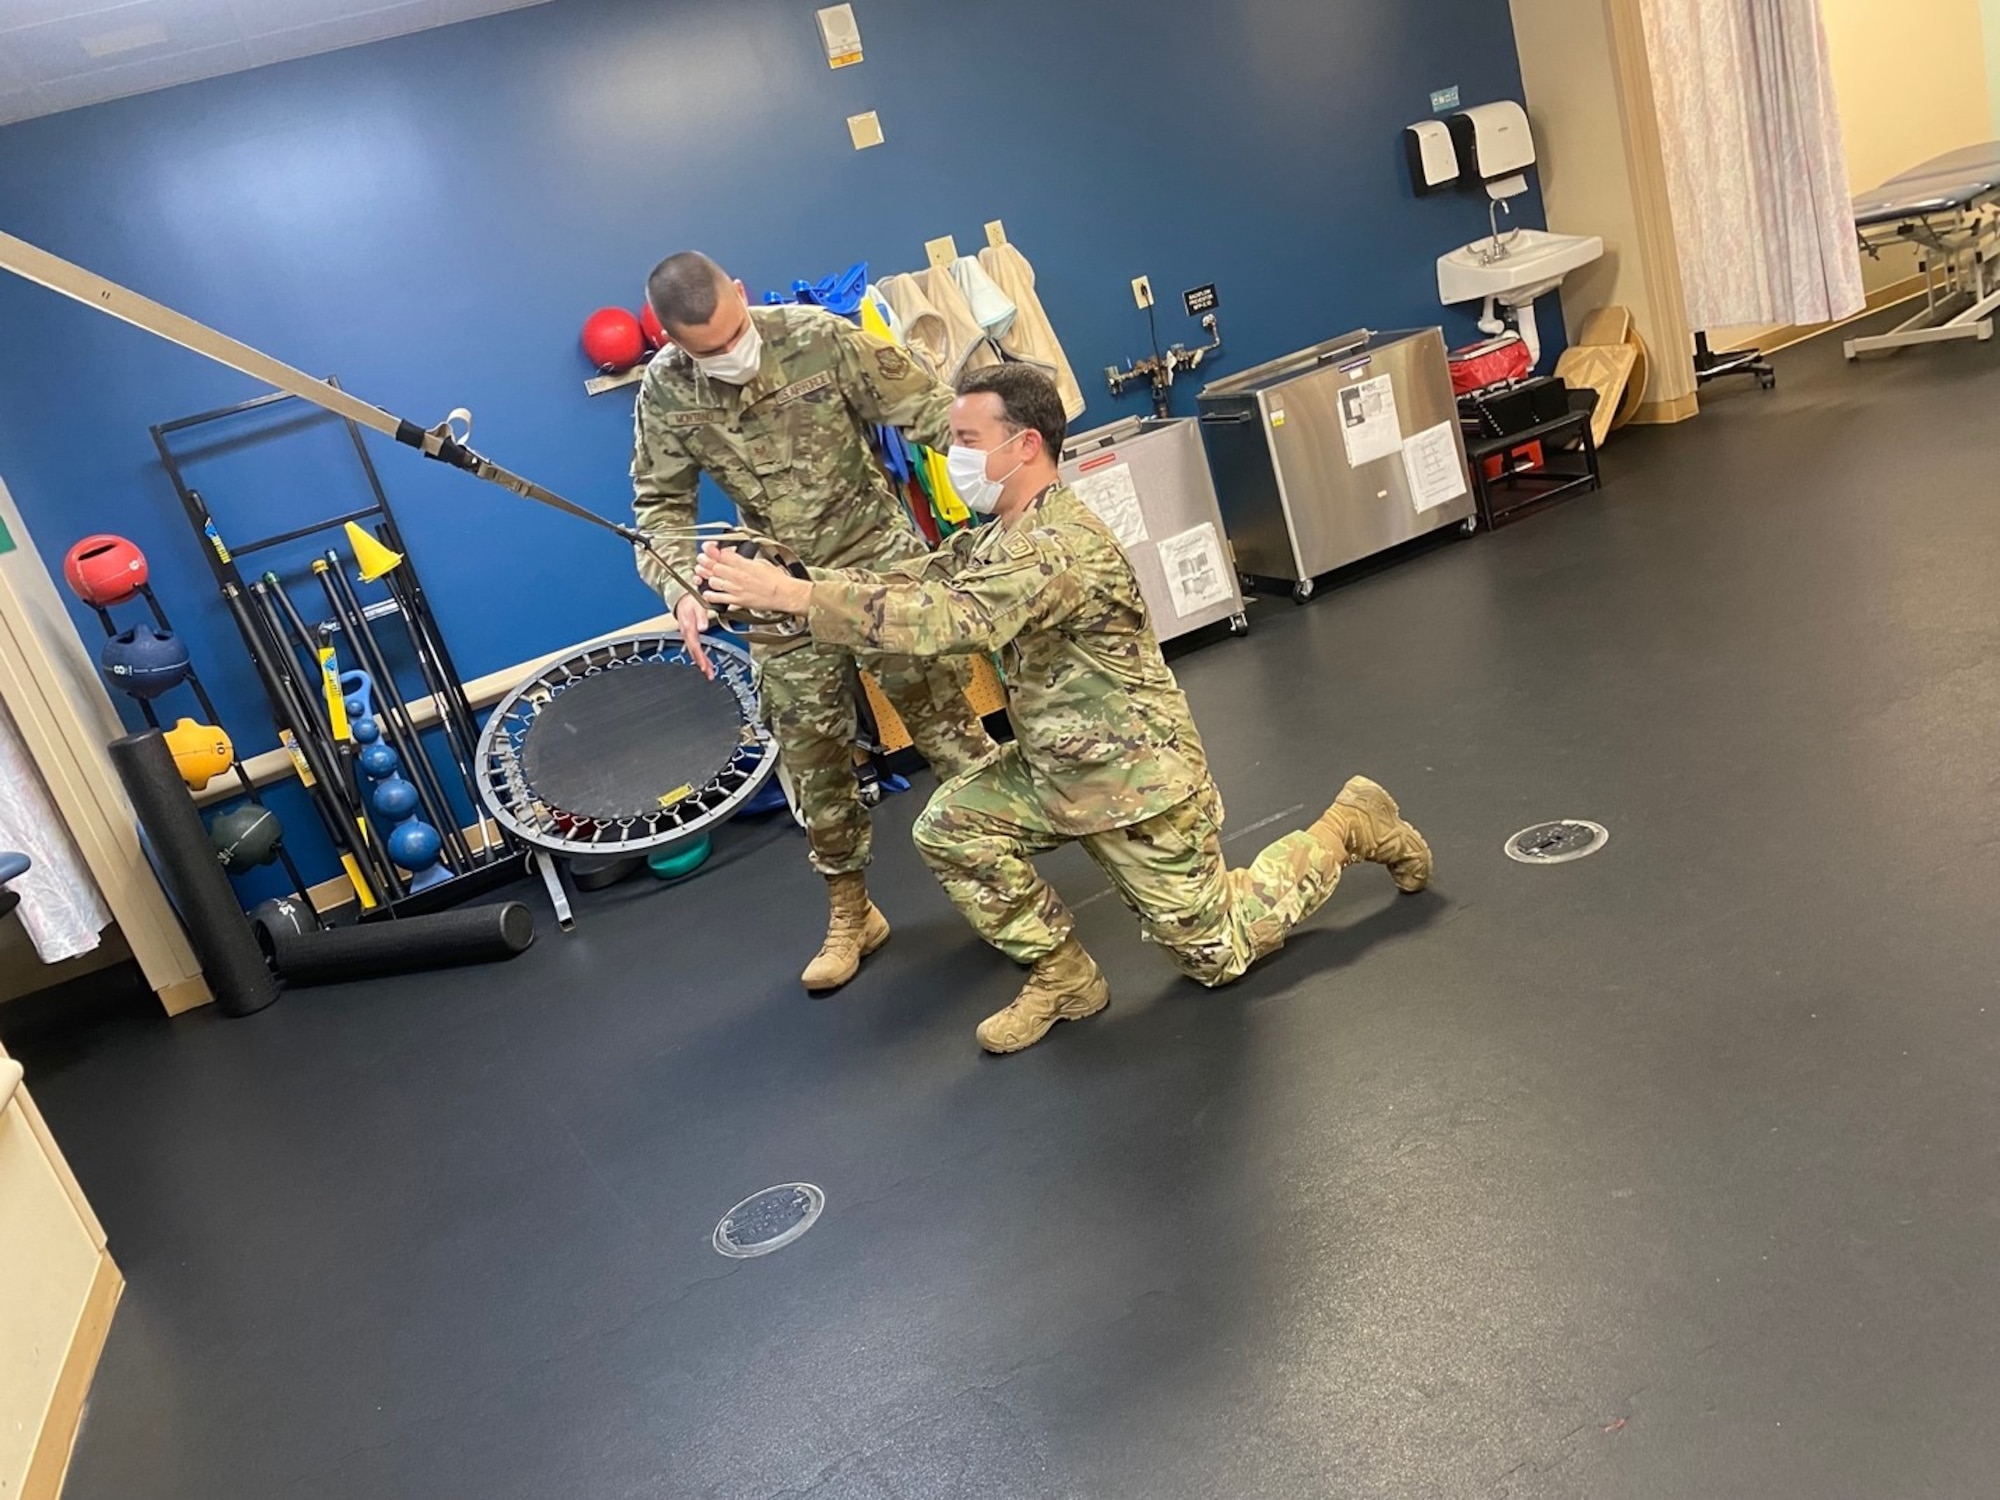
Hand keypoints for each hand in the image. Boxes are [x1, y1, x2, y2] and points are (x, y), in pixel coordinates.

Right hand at [673, 593, 714, 678]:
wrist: (683, 599)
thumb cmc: (690, 601)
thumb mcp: (697, 605)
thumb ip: (701, 616)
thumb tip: (703, 628)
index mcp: (688, 627)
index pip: (694, 645)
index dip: (699, 656)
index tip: (704, 666)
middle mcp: (686, 633)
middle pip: (694, 652)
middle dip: (701, 664)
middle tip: (709, 675)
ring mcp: (688, 635)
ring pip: (694, 652)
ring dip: (701, 663)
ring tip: (709, 673)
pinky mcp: (690, 636)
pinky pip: (694, 649)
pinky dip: (700, 657)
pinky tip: (705, 663)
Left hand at [697, 542, 812, 616]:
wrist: (784, 594)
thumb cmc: (776, 580)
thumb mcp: (761, 562)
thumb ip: (745, 559)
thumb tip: (735, 556)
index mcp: (745, 564)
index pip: (723, 554)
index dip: (711, 550)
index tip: (707, 548)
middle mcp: (739, 576)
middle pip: (715, 567)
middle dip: (705, 562)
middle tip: (701, 560)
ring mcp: (737, 589)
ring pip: (714, 581)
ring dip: (706, 577)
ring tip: (702, 574)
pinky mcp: (738, 601)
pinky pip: (719, 599)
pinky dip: (710, 595)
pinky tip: (707, 592)